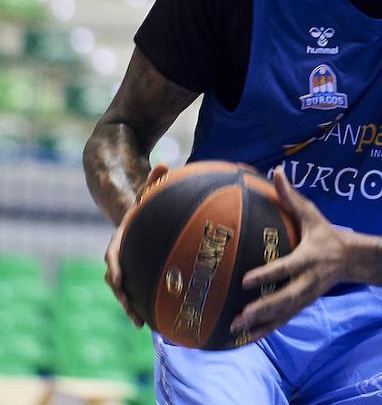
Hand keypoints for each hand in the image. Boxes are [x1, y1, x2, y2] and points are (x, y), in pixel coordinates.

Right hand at [105, 164, 168, 327]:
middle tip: (132, 312)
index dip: (113, 267)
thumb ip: (154, 180)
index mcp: (120, 237)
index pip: (112, 255)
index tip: (116, 279)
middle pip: (116, 280)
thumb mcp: (147, 191)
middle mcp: (121, 254)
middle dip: (122, 297)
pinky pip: (137, 290)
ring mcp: (128, 265)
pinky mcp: (138, 272)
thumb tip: (165, 163)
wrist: (131, 211)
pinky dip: (143, 304)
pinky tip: (155, 321)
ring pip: (124, 290)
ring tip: (141, 324)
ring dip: (131, 306)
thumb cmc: (143, 201)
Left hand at [230, 169, 348, 340]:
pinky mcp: (304, 304)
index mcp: (308, 258)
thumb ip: (291, 196)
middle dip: (263, 309)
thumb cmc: (327, 234)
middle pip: (285, 298)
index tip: (245, 280)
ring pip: (284, 313)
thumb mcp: (312, 214)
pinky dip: (266, 330)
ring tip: (237, 330)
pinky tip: (246, 339)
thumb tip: (276, 171)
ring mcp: (307, 295)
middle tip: (240, 316)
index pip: (286, 268)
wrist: (354, 259)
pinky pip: (284, 320)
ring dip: (262, 324)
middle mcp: (308, 280)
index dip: (268, 275)